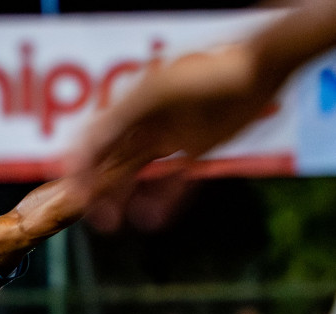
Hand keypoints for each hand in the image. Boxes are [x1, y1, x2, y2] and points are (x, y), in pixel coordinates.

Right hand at [66, 45, 283, 230]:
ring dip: (123, 199)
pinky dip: (161, 202)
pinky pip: (173, 182)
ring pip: (136, 175)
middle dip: (98, 192)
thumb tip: (85, 146)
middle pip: (110, 163)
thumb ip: (122, 119)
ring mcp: (170, 137)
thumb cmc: (210, 72)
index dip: (79, 169)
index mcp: (130, 108)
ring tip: (115, 224)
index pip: (93, 142)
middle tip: (97, 220)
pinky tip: (150, 220)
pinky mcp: (196, 149)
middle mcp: (145, 124)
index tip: (75, 197)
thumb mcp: (158, 93)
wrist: (259, 69)